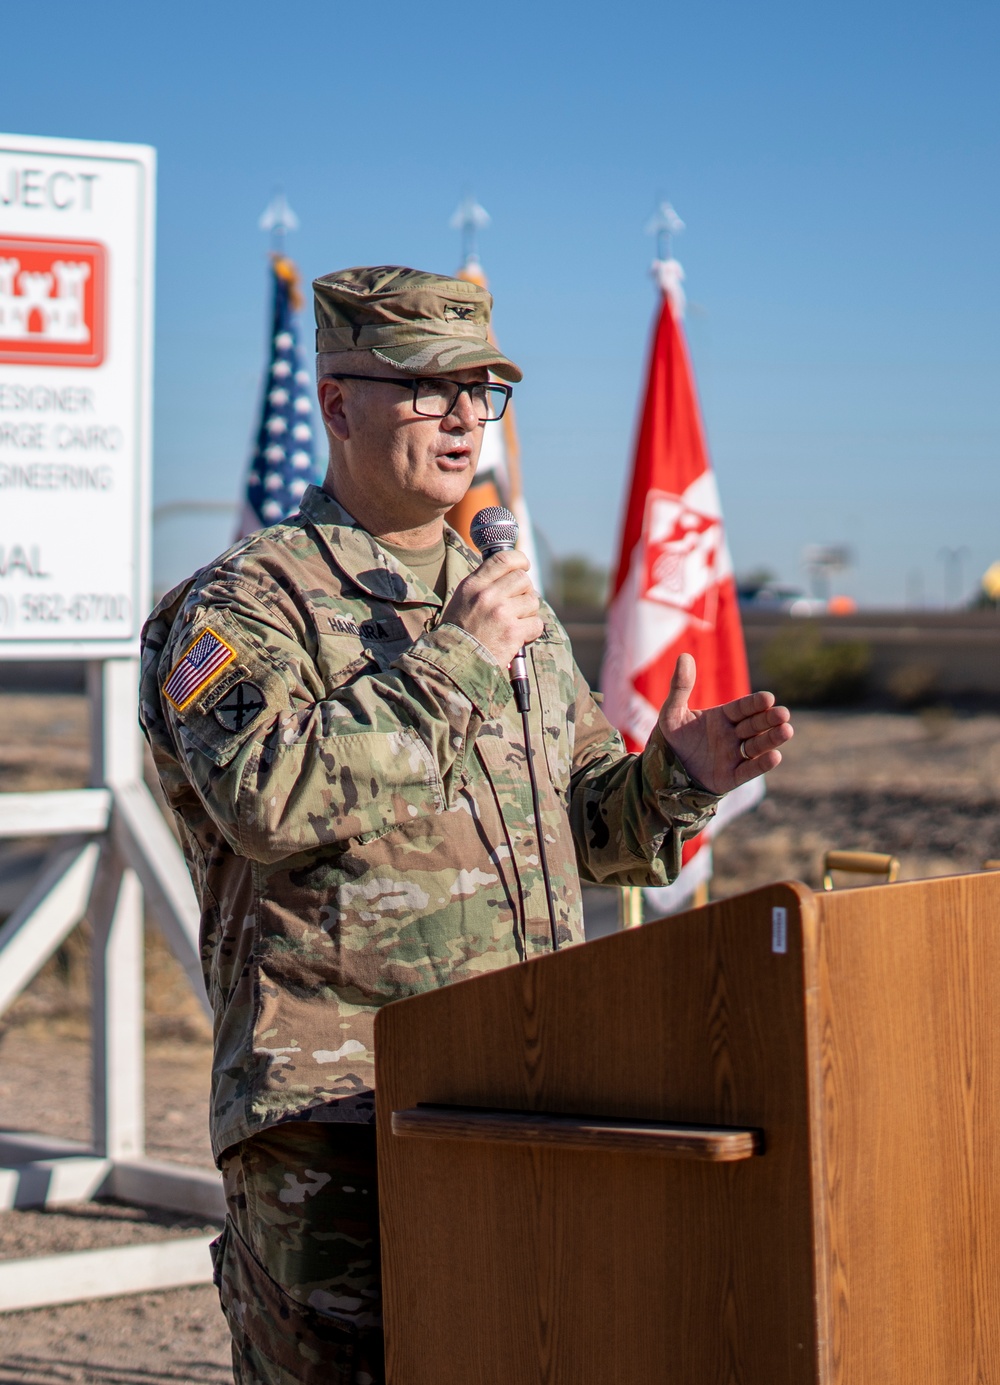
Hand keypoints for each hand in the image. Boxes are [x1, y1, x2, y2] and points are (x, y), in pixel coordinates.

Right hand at [443, 550, 543, 668]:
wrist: (455, 664)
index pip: (503, 559)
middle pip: (522, 579)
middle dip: (525, 591)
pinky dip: (531, 631)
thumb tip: (511, 572)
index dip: (519, 560)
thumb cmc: (459, 633)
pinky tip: (518, 637)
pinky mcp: (513, 632)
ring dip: (528, 613)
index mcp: (473, 585)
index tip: (524, 566)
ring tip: (514, 623)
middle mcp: (487, 595)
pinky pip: (536, 623)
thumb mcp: (462, 600)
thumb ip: (483, 584)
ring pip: (532, 601)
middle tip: (518, 605)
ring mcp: (501, 613)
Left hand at [657, 653, 792, 794]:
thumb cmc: (671, 739)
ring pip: (757, 746)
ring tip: (786, 730)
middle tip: (783, 714)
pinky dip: (761, 764)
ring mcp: (733, 756)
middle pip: (755, 725)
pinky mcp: (731, 777)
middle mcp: (732, 735)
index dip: (755, 703)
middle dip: (769, 719)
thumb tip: (684, 655)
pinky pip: (749, 769)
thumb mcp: (672, 712)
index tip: (768, 698)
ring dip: (772, 739)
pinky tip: (775, 756)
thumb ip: (680, 687)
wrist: (664, 770)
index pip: (742, 708)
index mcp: (722, 717)